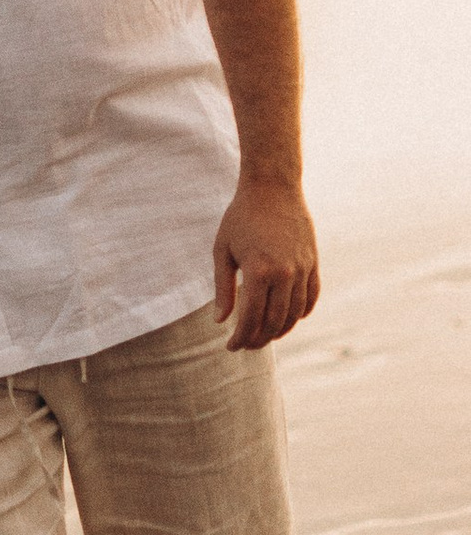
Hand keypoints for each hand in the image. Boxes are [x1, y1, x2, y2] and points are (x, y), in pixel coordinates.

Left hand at [212, 177, 319, 351]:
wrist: (273, 187)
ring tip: (265, 336)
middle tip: (246, 346)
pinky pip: (311, 297)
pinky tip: (288, 320)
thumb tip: (221, 321)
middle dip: (259, 339)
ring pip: (295, 313)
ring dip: (280, 331)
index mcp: (259, 272)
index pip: (251, 318)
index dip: (241, 338)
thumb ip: (223, 288)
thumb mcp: (222, 251)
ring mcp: (303, 268)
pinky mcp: (313, 262)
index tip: (231, 347)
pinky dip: (301, 313)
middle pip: (275, 322)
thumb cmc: (241, 217)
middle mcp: (285, 274)